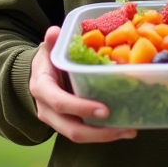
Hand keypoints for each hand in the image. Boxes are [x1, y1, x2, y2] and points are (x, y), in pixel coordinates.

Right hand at [29, 26, 136, 142]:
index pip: (60, 103)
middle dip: (99, 132)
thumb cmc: (47, 62)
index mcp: (42, 89)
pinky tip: (123, 129)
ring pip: (80, 136)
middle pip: (72, 129)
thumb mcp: (47, 50)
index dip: (81, 108)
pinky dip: (104, 133)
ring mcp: (57, 121)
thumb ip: (52, 42)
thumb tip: (54, 30)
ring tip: (130, 131)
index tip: (105, 110)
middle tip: (125, 128)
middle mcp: (47, 110)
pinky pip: (85, 133)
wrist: (38, 78)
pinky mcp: (68, 125)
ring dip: (105, 136)